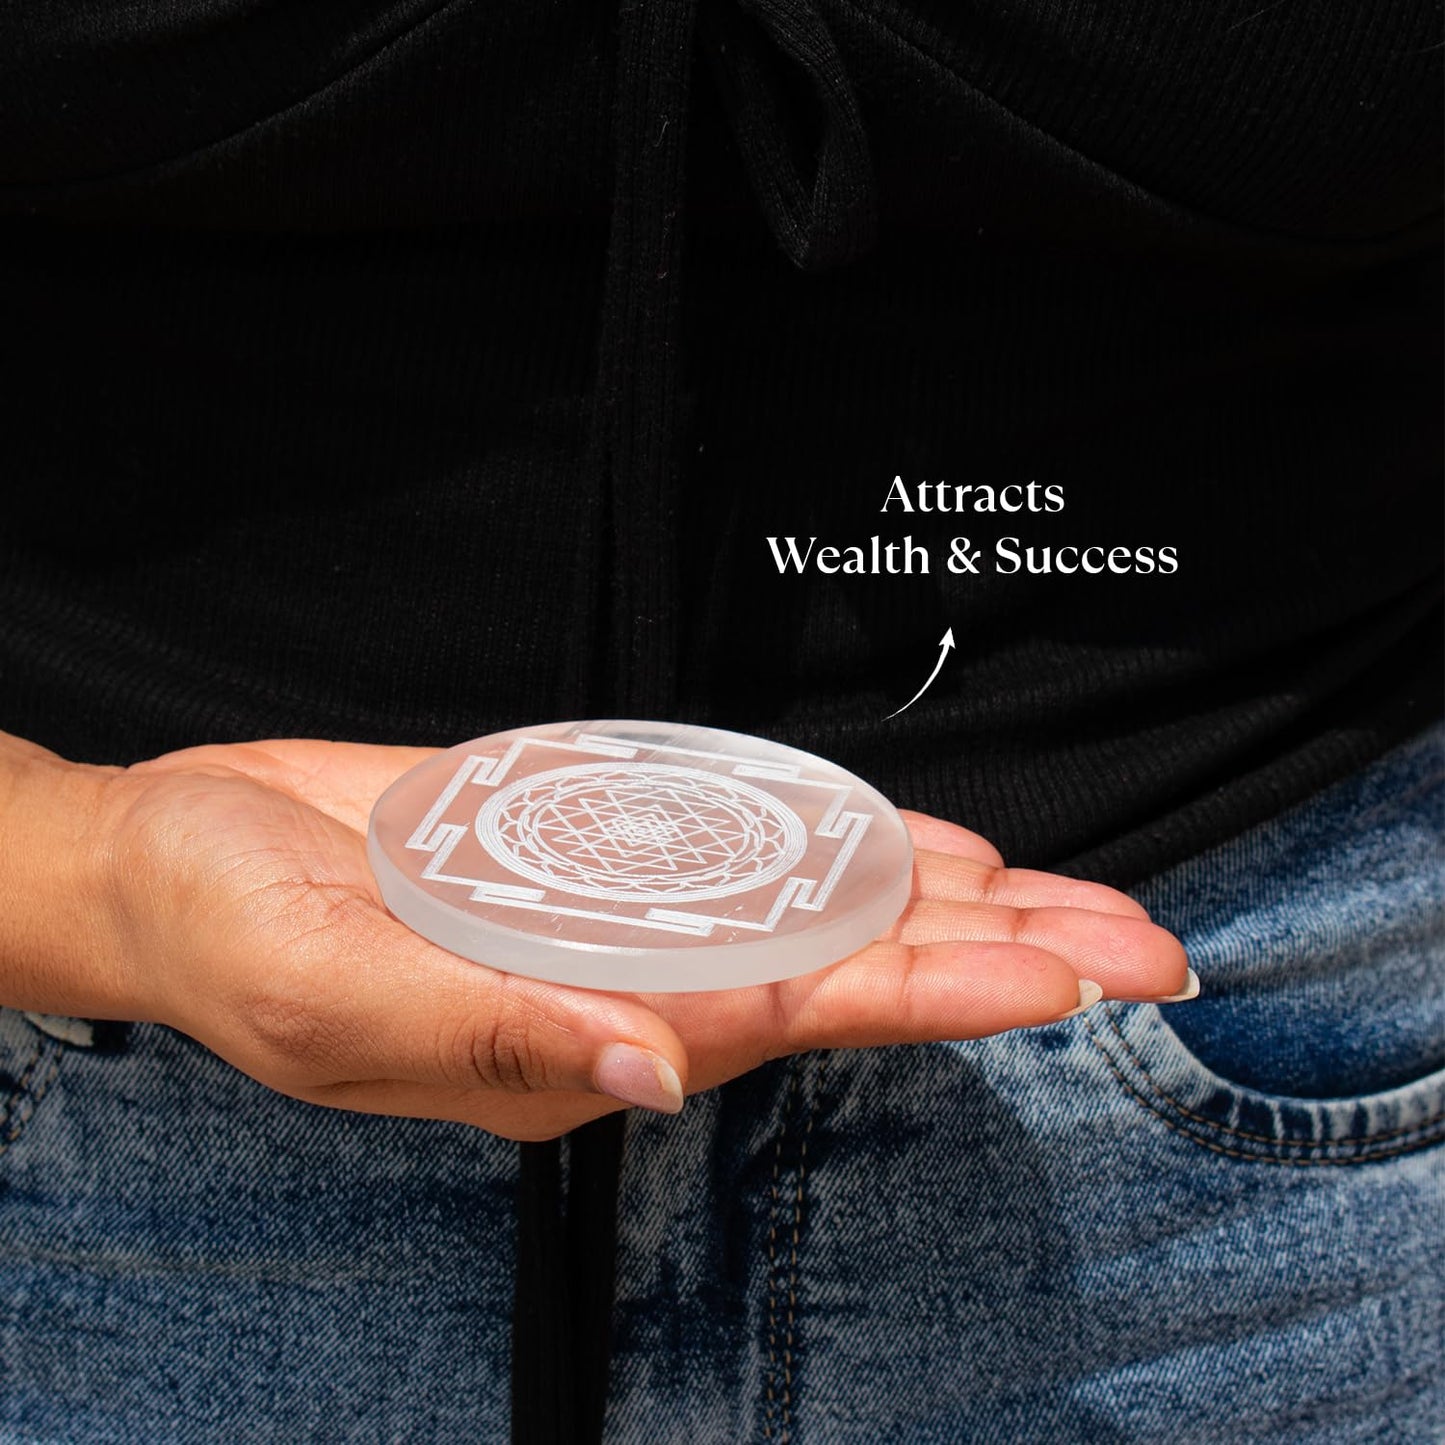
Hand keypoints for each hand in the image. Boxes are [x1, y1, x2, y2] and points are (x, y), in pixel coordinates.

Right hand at [17, 739, 1189, 1140]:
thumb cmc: (232, 935)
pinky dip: (844, 848)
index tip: (1056, 978)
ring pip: (814, 912)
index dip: (927, 993)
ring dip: (946, 904)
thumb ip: (489, 1029)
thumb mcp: (329, 992)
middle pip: (842, 972)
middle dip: (993, 958)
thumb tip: (652, 1068)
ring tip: (1074, 898)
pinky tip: (927, 851)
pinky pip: (745, 853)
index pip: (789, 1015)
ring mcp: (619, 917)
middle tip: (1142, 944)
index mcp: (582, 1039)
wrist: (181, 859)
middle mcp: (626, 986)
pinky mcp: (595, 854)